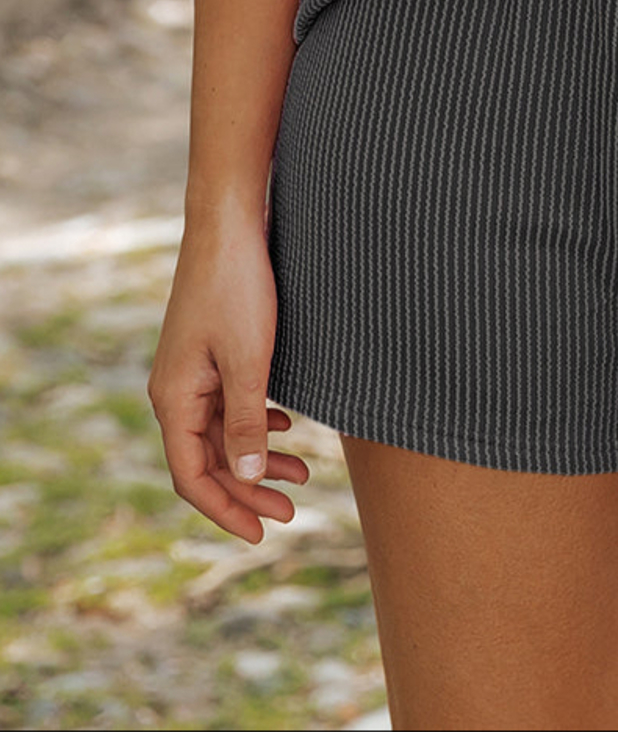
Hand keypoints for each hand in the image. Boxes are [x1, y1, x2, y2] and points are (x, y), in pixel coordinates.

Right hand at [147, 211, 309, 544]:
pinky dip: (257, 420)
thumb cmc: (237, 287)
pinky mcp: (210, 351)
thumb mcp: (249, 359)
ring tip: (302, 474)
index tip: (261, 534)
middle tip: (291, 512)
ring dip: (258, 456)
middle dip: (248, 490)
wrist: (230, 224)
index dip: (226, 509)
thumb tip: (248, 476)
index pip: (192, 476)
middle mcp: (176, 390)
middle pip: (208, 460)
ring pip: (223, 431)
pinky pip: (229, 402)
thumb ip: (247, 420)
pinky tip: (286, 425)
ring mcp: (192, 370)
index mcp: (174, 399)